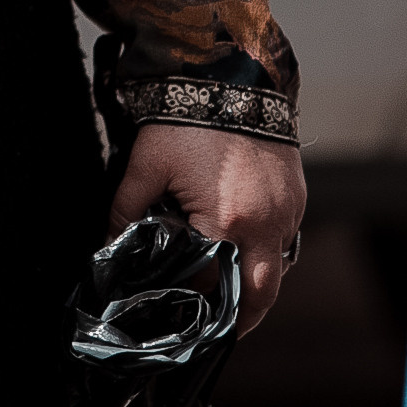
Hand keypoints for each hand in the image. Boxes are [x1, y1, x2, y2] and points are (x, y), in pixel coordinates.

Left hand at [108, 122, 305, 334]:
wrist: (232, 76)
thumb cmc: (187, 119)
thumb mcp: (146, 164)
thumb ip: (125, 209)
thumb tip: (109, 243)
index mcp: (227, 224)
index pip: (212, 285)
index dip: (193, 299)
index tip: (179, 309)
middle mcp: (266, 226)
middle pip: (260, 297)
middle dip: (241, 319)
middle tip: (220, 329)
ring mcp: (288, 213)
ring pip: (277, 270)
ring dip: (255, 284)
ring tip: (229, 289)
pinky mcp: (298, 197)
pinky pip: (286, 240)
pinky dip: (267, 251)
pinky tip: (244, 247)